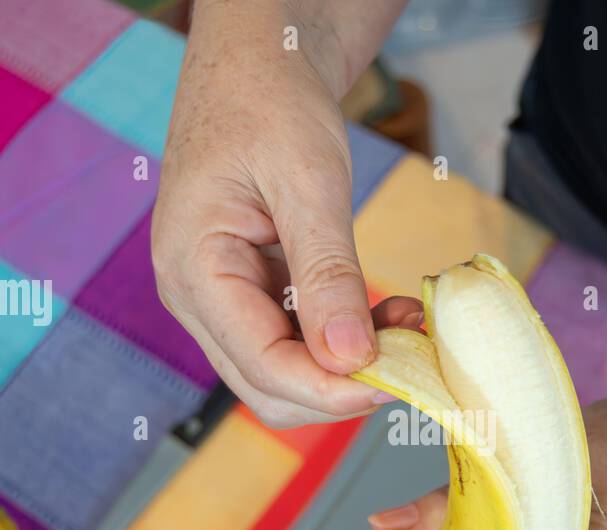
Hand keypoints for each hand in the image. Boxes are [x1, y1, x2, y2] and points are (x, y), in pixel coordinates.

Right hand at [151, 0, 416, 427]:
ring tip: (408, 327)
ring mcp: (220, 299)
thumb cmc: (269, 100)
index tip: (401, 382)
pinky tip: (388, 314)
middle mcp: (196, 298)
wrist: (256, 61)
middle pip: (268, 388)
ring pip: (284, 373)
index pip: (263, 367)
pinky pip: (296, 340)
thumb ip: (326, 275)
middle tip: (413, 359)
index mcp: (193, 271)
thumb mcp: (307, 181)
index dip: (333, 390)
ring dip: (347, 367)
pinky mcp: (250, 292)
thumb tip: (351, 361)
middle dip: (341, 387)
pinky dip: (344, 339)